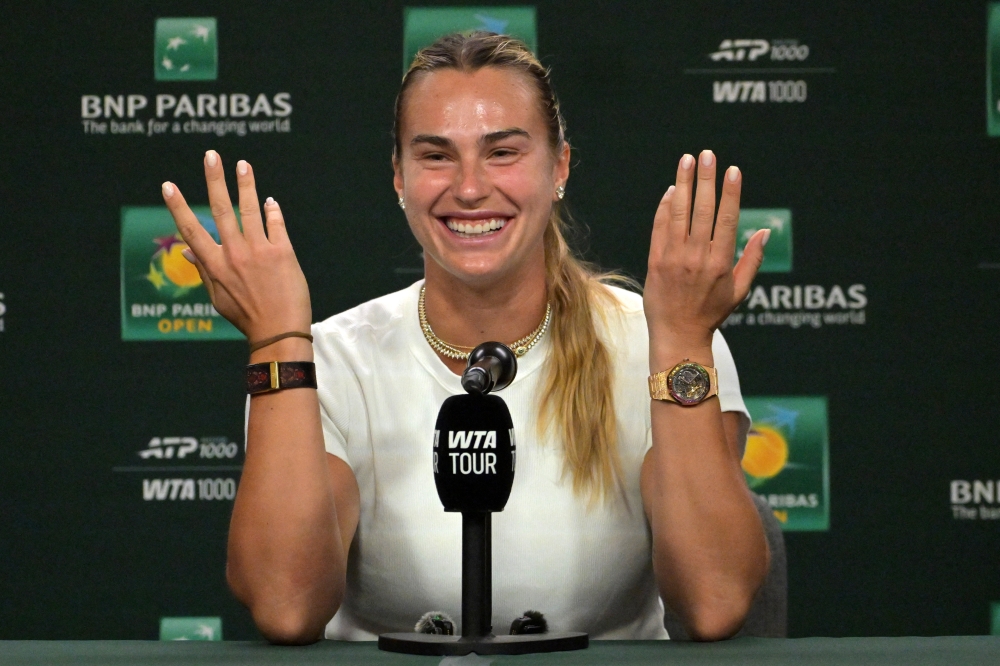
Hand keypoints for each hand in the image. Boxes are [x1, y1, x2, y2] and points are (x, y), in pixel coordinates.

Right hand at [161, 150, 311, 341]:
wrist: (279, 332)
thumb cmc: (247, 317)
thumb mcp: (217, 297)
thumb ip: (203, 270)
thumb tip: (186, 251)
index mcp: (215, 265)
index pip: (191, 229)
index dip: (178, 206)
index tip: (168, 185)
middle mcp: (235, 254)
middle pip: (221, 209)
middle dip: (215, 179)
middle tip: (211, 155)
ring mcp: (259, 251)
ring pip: (250, 209)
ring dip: (246, 184)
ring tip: (242, 164)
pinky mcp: (283, 252)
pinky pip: (276, 224)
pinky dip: (272, 210)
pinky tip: (269, 200)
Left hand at [644, 151, 767, 355]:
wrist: (678, 334)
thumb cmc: (711, 313)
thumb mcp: (739, 290)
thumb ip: (752, 259)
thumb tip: (765, 231)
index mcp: (721, 263)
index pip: (727, 219)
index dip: (730, 193)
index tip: (733, 171)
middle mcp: (697, 258)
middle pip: (702, 210)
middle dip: (705, 179)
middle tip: (708, 155)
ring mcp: (674, 258)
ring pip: (679, 214)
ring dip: (683, 184)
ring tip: (687, 161)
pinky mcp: (656, 261)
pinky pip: (660, 227)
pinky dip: (665, 207)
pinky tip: (672, 190)